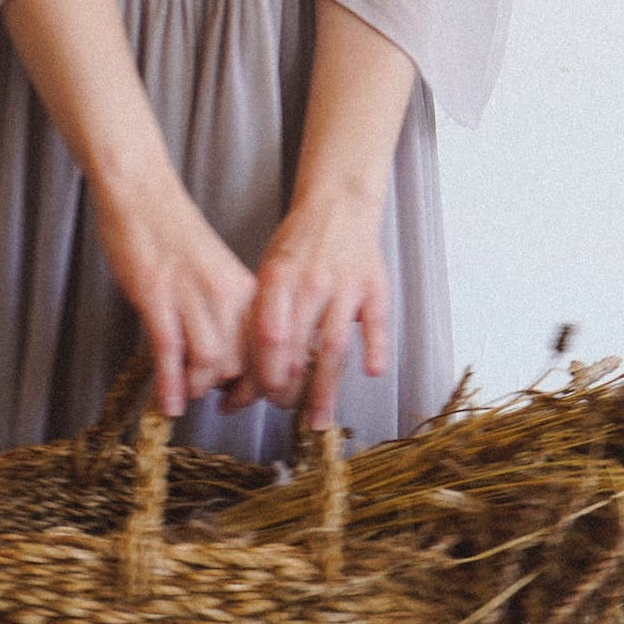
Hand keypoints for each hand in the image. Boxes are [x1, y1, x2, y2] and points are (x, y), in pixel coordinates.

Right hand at [93, 163, 256, 415]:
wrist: (141, 193)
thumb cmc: (174, 235)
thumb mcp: (218, 275)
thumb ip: (230, 314)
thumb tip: (233, 360)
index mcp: (247, 290)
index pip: (271, 350)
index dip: (264, 385)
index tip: (248, 399)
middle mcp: (227, 295)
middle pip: (246, 363)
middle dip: (234, 393)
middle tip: (221, 405)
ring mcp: (191, 296)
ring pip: (213, 362)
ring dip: (199, 388)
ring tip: (186, 395)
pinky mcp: (157, 297)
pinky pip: (170, 352)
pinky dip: (170, 385)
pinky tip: (166, 404)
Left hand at [221, 192, 388, 428]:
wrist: (339, 203)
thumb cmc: (300, 244)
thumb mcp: (268, 271)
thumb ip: (262, 315)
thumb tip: (247, 371)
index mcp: (278, 279)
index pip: (266, 337)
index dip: (260, 373)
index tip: (255, 398)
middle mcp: (311, 283)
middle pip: (298, 349)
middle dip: (289, 390)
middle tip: (284, 413)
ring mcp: (345, 287)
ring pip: (334, 346)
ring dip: (326, 389)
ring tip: (319, 420)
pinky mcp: (375, 288)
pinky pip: (376, 322)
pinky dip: (375, 348)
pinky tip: (372, 373)